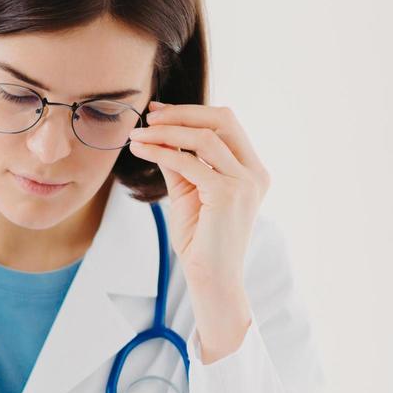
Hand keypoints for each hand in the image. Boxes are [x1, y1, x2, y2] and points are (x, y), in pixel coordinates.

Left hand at [127, 100, 269, 360]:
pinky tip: (141, 151)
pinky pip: (190, 163)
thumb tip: (158, 133)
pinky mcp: (228, 195)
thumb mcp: (188, 193)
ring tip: (137, 136)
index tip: (158, 113)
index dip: (190, 113)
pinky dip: (162, 152)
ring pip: (204, 138)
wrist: (211, 280)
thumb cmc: (200, 241)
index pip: (226, 124)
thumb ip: (179, 163)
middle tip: (148, 117)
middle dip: (182, 113)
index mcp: (251, 170)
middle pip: (222, 120)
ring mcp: (245, 183)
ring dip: (166, 132)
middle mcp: (254, 173)